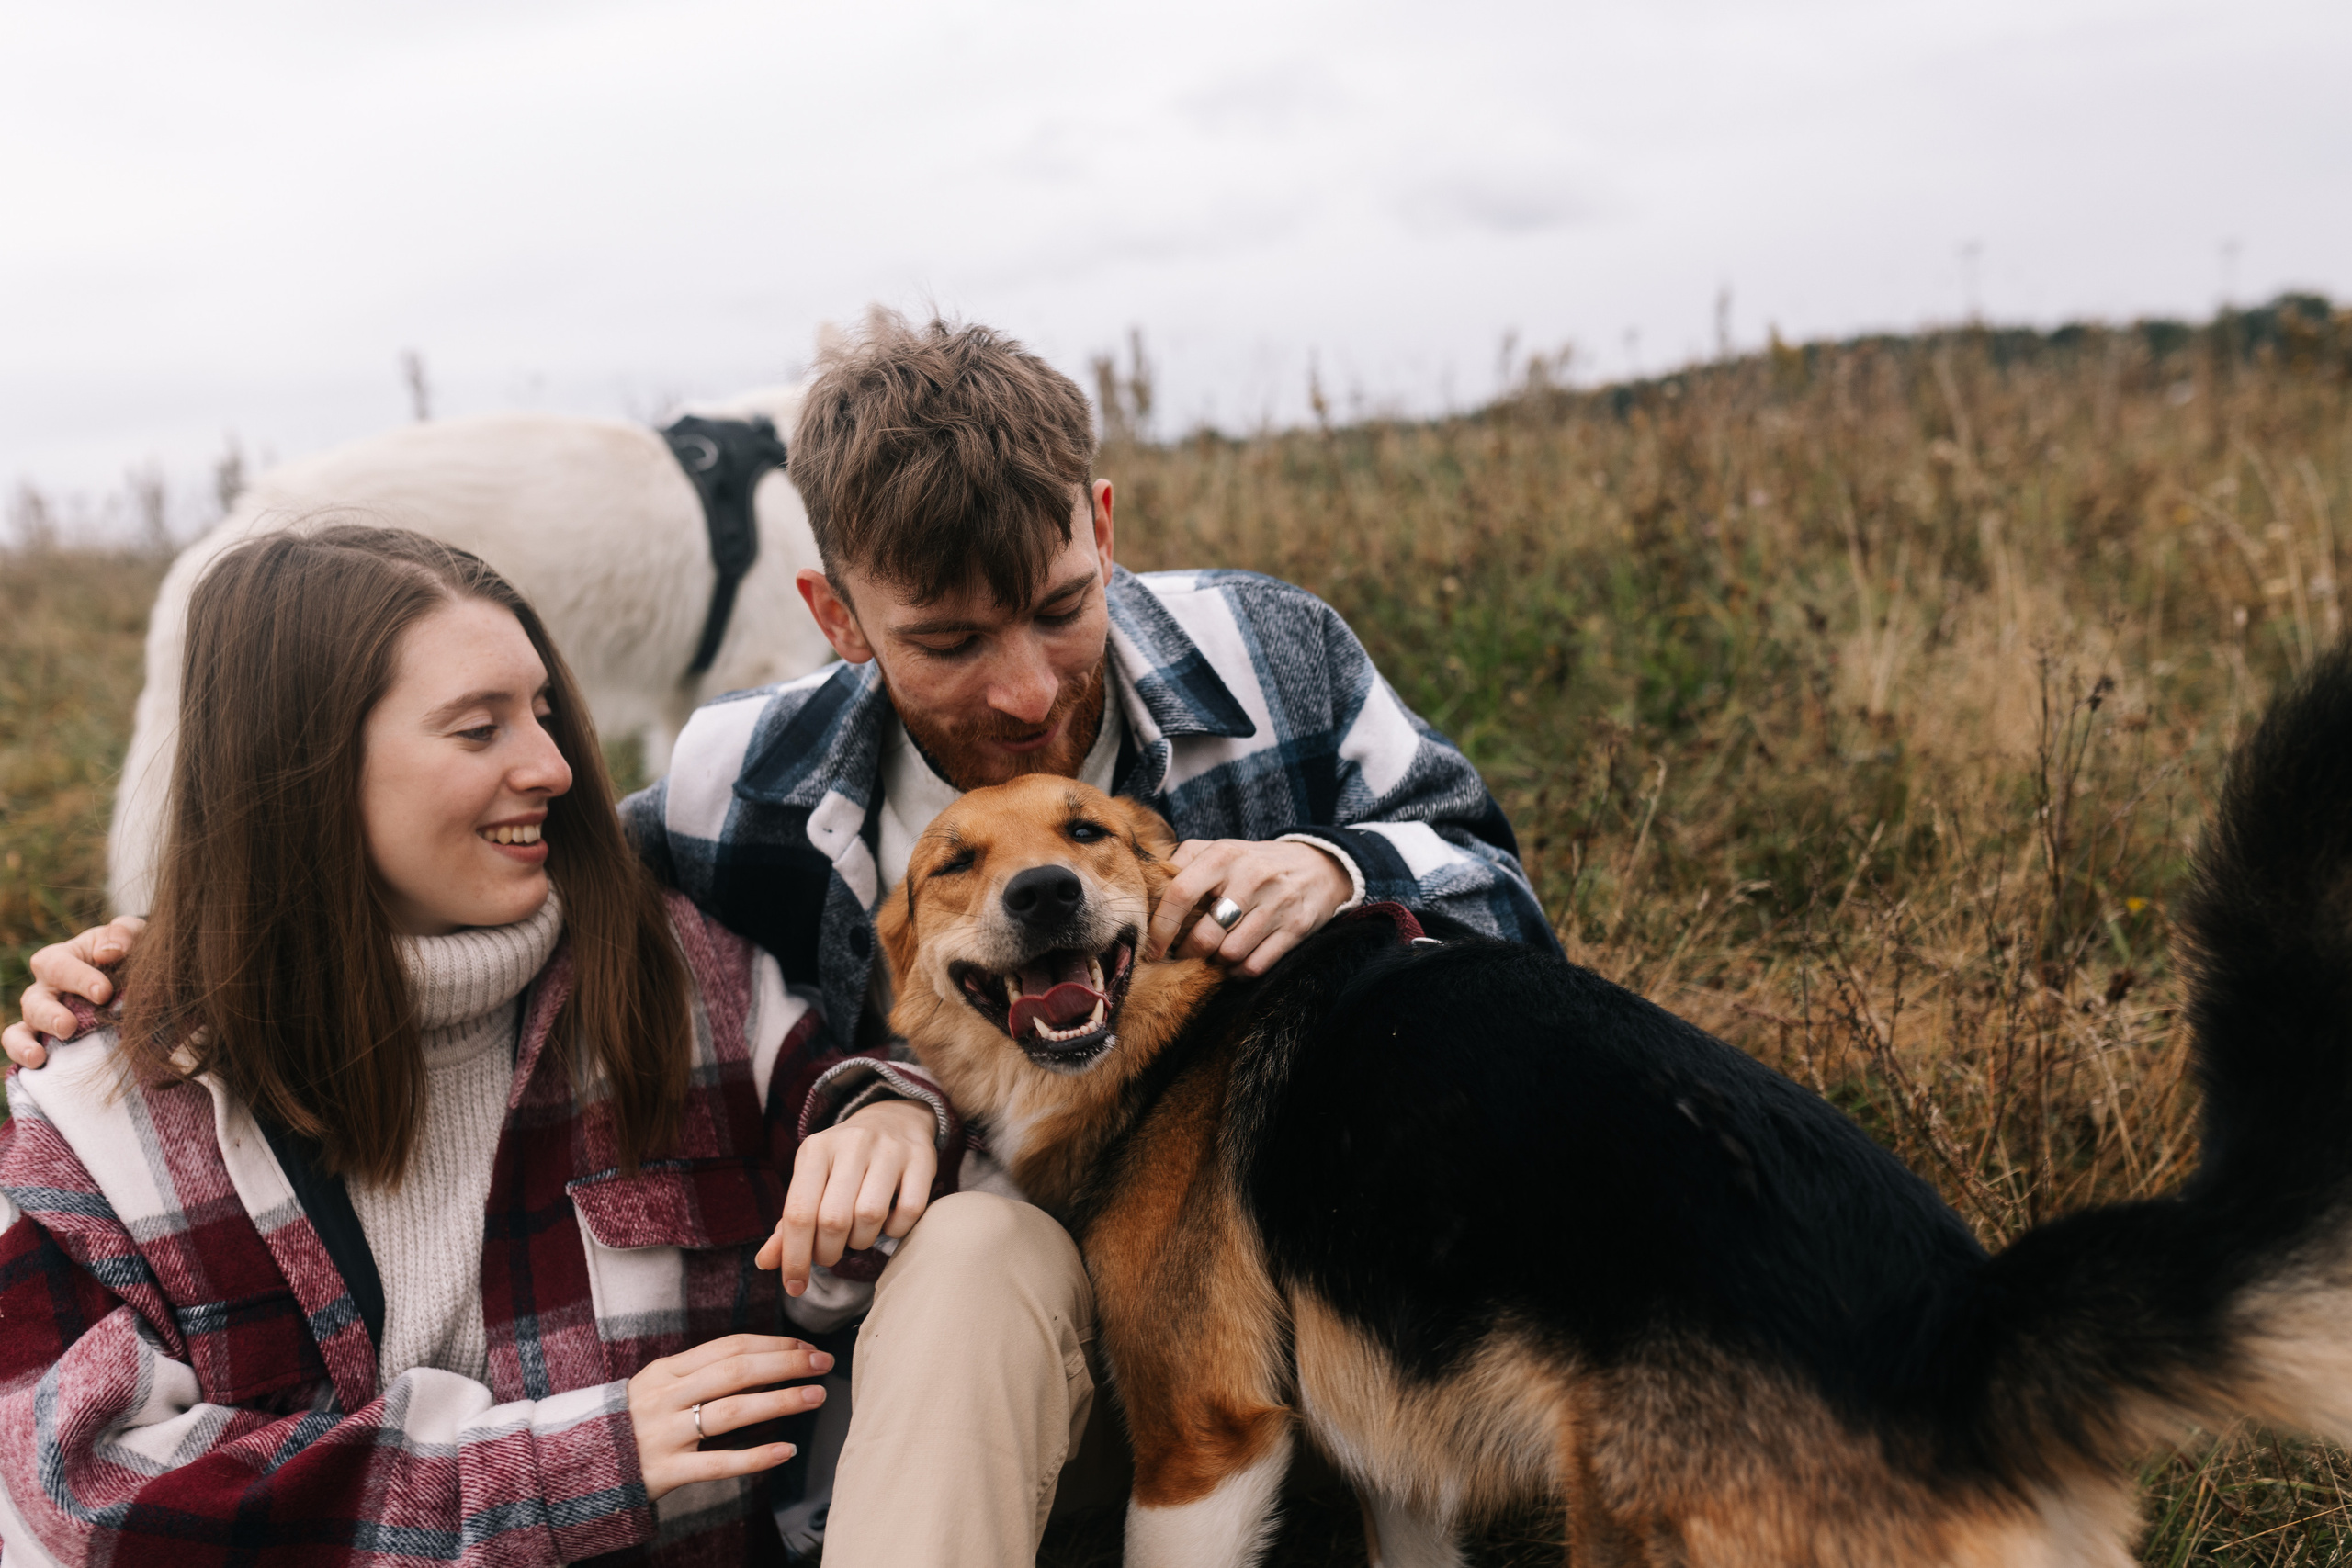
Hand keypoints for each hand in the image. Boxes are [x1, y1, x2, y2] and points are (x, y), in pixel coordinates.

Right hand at [4, 916, 146, 1069]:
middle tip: (69, 1027)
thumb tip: (107, 953)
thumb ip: (124, 934)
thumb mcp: (132, 936)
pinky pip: (22, 1047)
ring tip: (39, 1056)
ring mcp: (42, 1016)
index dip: (79, 979)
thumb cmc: (130, 953)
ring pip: (22, 1027)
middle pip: (36, 1000)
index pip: (59, 965)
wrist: (139, 980)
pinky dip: (21, 1056)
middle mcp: (46, 988)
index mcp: (62, 958)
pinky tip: (35, 1067)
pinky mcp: (44, 1038)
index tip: (104, 993)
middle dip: (50, 1015)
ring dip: (26, 1043)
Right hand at [626, 1332, 828, 1501]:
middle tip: (823, 1364)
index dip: (772, 1345)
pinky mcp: (664, 1471)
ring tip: (816, 1397)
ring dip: (780, 1402)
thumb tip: (759, 1359)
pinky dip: (756, 1457)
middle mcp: (666, 1397)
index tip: (806, 1348)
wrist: (578, 1463)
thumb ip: (698, 1373)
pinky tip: (786, 1450)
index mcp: (666, 1371)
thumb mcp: (657, 1386)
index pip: (729, 1347)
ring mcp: (665, 1434)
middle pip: (736, 1372)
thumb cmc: (631, 1422)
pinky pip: (718, 1463)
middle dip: (785, 1365)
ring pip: (732, 1412)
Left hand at [756, 1099, 937, 1297]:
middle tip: (830, 1254)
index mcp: (816, 1149)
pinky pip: (909, 1211)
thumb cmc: (844, 1163)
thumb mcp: (812, 1181)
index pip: (798, 1212)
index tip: (795, 1286)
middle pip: (833, 1219)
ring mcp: (890, 1149)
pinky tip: (888, 1223)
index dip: (794, 1257)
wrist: (894, 1118)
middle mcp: (851, 1143)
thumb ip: (788, 1223)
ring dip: (862, 1241)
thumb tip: (766, 1263)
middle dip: (828, 1252)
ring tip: (858, 1235)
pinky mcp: (922, 1158)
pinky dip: (895, 1230)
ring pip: (870, 1216)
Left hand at [1143, 839, 1352, 977]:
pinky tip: (1232, 964)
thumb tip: (1149, 892)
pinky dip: (1237, 972)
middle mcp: (1251, 877)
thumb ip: (1183, 862)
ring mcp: (1276, 904)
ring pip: (1230, 954)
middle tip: (1182, 954)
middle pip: (1205, 935)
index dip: (1161, 927)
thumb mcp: (1220, 849)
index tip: (1152, 948)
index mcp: (1224, 855)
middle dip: (1187, 953)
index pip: (1181, 893)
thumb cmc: (1254, 863)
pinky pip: (1255, 966)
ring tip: (1210, 956)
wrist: (1318, 866)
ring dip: (1214, 963)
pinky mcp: (1296, 928)